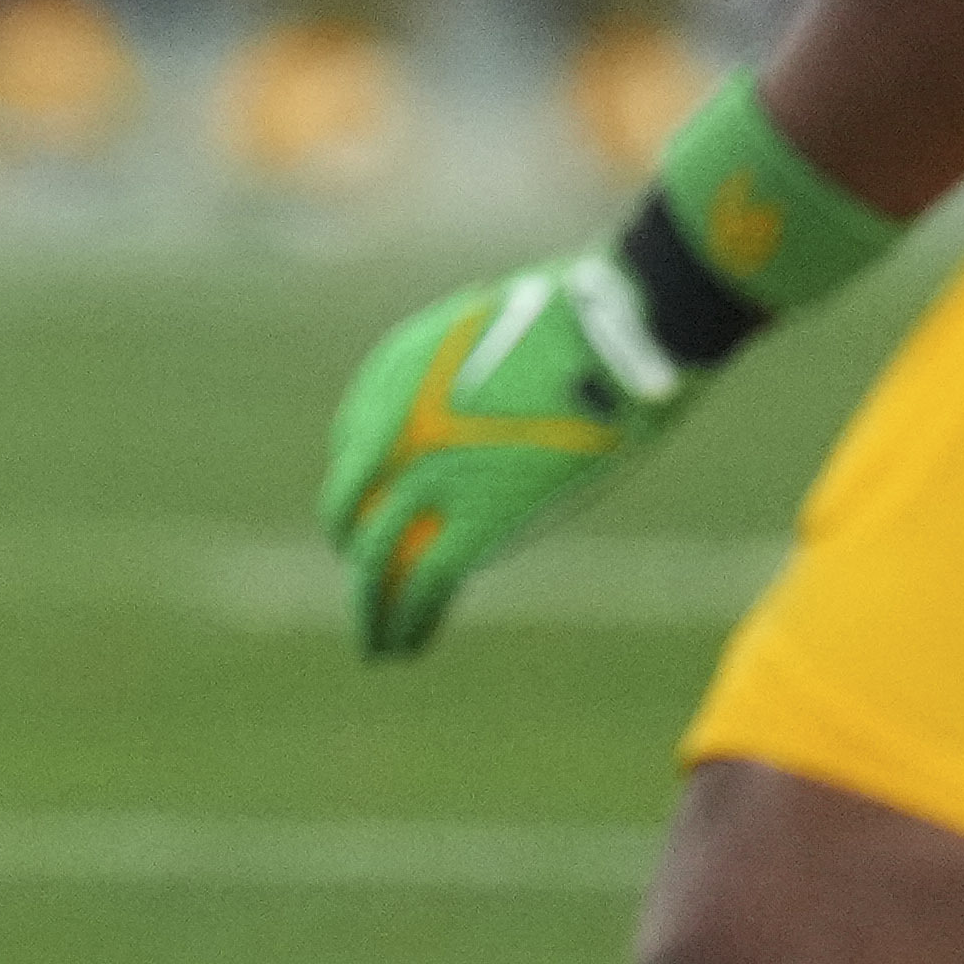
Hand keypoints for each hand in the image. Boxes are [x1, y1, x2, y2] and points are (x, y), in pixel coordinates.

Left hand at [318, 249, 691, 658]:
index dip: (362, 492)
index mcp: (395, 372)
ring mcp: (425, 479)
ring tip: (376, 646)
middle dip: (355, 555)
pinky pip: (422, 588)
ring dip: (370, 612)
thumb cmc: (586, 317)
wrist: (614, 333)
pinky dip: (407, 624)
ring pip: (373, 565)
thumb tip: (491, 413)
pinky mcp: (471, 525)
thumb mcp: (506, 328)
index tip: (379, 515)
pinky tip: (407, 646)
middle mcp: (390, 428)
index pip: (353, 446)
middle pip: (349, 510)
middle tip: (367, 591)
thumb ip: (477, 376)